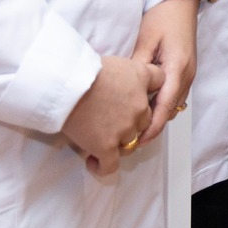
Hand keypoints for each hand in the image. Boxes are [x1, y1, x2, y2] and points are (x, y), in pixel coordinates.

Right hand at [63, 54, 161, 176]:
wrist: (67, 84)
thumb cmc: (83, 69)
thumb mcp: (115, 61)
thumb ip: (128, 73)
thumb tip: (120, 83)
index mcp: (142, 78)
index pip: (160, 82)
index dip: (149, 89)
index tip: (137, 94)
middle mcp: (140, 106)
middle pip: (146, 118)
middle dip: (133, 120)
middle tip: (113, 120)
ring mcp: (125, 129)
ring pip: (131, 142)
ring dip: (119, 142)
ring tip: (102, 139)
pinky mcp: (107, 146)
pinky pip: (110, 165)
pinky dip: (102, 166)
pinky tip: (93, 161)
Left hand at [132, 0, 198, 144]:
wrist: (181, 0)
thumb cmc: (164, 15)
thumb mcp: (145, 40)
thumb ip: (137, 68)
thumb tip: (123, 92)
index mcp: (177, 68)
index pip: (164, 107)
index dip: (151, 127)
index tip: (135, 142)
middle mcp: (186, 74)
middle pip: (170, 110)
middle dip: (151, 127)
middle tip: (127, 140)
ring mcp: (188, 73)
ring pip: (172, 105)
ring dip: (156, 118)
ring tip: (132, 128)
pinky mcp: (184, 70)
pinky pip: (173, 95)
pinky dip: (160, 106)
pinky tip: (143, 107)